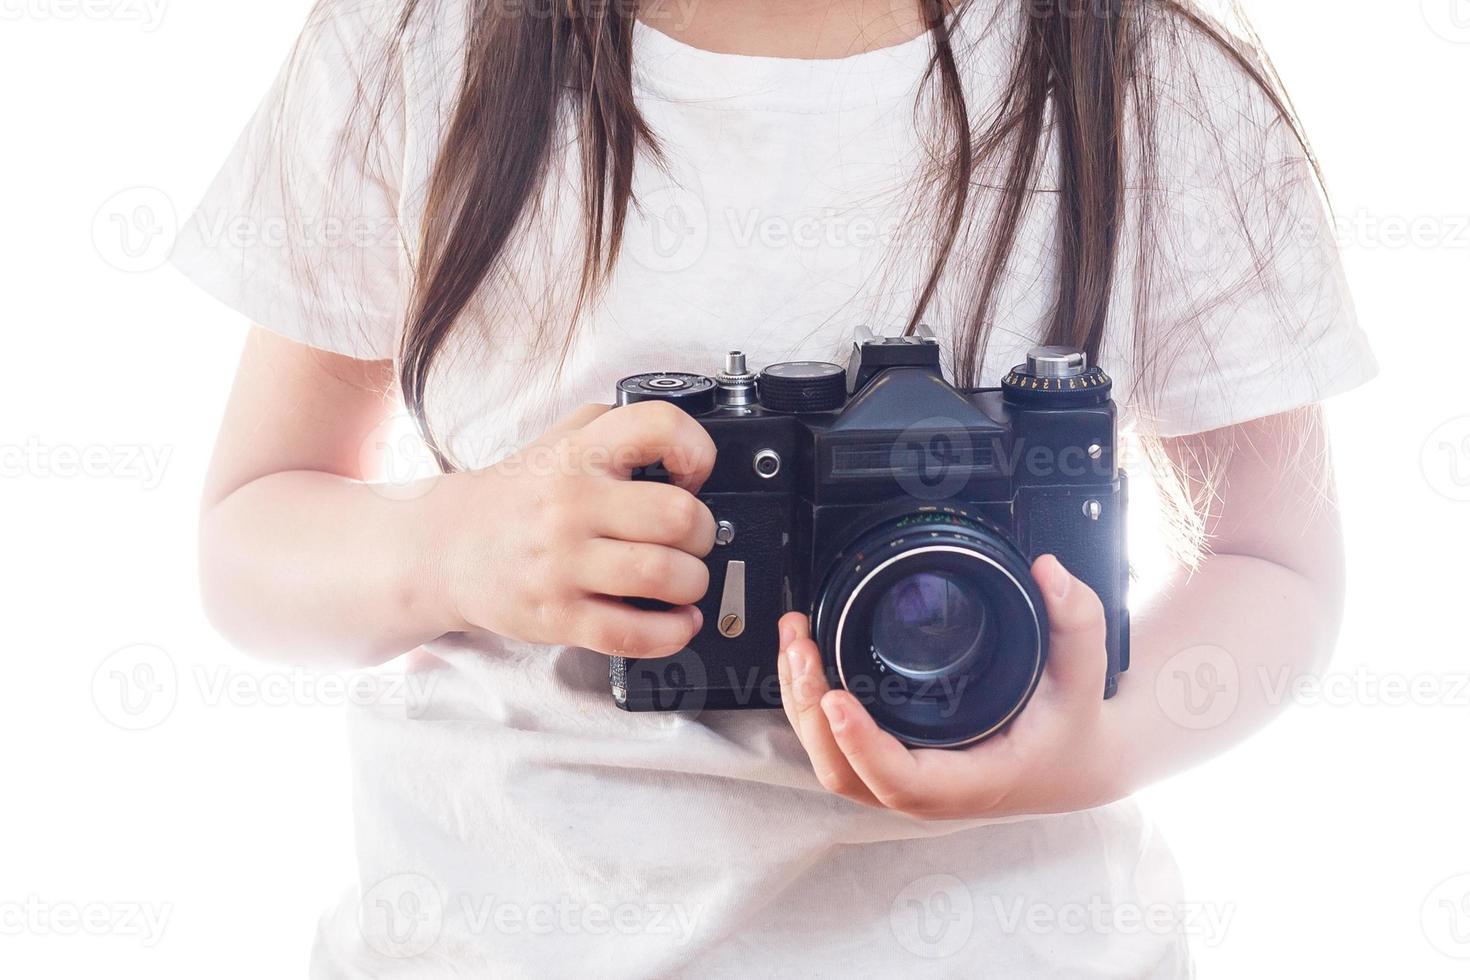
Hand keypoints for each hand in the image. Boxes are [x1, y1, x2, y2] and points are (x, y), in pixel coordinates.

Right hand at [437, 401, 717, 656]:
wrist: (444, 549)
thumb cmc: (516, 498)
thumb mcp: (558, 439)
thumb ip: (616, 428)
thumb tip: (683, 450)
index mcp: (578, 454)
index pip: (659, 428)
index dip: (696, 450)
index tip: (694, 474)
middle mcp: (571, 505)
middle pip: (679, 515)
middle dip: (703, 531)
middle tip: (691, 539)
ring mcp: (562, 564)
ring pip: (664, 575)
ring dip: (693, 583)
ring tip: (684, 581)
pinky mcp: (558, 617)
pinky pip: (631, 633)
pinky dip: (672, 632)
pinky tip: (676, 621)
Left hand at [775, 555, 1122, 818]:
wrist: (1078, 760)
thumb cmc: (1074, 727)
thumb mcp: (1085, 673)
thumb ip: (1076, 621)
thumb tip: (1049, 572)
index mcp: (974, 780)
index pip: (902, 781)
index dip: (862, 746)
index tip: (837, 699)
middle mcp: (933, 790)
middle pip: (848, 774)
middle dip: (811, 713)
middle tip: (801, 648)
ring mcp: (909, 780)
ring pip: (835, 765)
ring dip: (804, 707)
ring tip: (794, 642)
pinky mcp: (897, 762)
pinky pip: (841, 751)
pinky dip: (813, 709)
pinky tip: (805, 662)